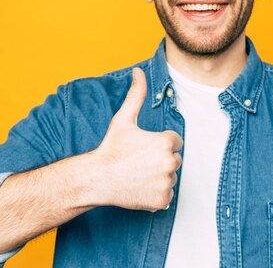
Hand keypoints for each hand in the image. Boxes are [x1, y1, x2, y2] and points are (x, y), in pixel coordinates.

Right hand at [92, 67, 182, 211]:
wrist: (97, 178)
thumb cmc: (111, 148)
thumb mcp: (124, 119)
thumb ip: (136, 94)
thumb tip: (139, 71)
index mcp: (165, 141)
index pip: (175, 141)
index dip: (159, 143)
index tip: (143, 148)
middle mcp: (169, 162)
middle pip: (174, 159)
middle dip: (160, 160)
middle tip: (139, 161)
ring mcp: (166, 182)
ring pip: (171, 177)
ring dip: (159, 176)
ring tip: (138, 174)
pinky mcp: (162, 200)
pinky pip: (167, 195)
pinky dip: (156, 193)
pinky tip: (140, 187)